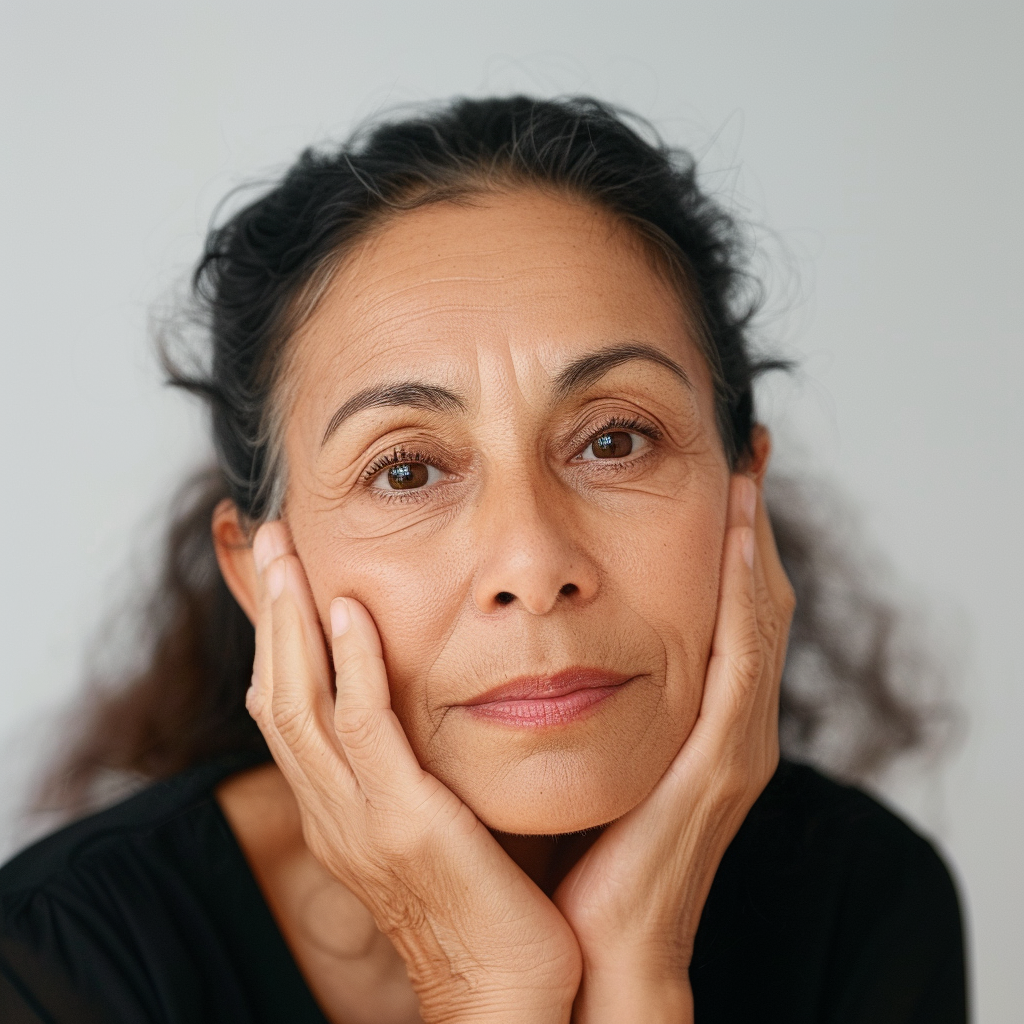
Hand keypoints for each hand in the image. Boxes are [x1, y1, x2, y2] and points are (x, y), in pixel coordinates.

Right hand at [246, 523, 581, 1023]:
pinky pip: (362, 729)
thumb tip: (435, 714)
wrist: (508, 993)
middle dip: (268, 615)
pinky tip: (350, 612)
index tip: (284, 579)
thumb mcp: (437, 825)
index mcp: (341, 812)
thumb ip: (421, 771)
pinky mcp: (403, 822)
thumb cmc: (488, 905)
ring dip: (291, 622)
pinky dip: (350, 665)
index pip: (290, 713)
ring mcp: (359, 819)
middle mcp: (334, 812)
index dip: (277, 642)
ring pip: (301, 703)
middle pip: (277, 696)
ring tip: (290, 555)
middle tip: (273, 543)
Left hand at [552, 475, 794, 1022]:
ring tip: (748, 474)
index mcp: (698, 726)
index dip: (731, 548)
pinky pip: (742, 664)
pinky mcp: (720, 765)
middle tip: (746, 453)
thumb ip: (580, 702)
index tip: (720, 480)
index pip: (726, 616)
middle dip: (754, 529)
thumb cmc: (582, 857)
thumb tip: (540, 645)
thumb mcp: (583, 761)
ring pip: (758, 622)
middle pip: (755, 607)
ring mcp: (733, 745)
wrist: (593, 951)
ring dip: (757, 546)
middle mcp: (730, 728)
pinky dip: (746, 598)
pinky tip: (739, 540)